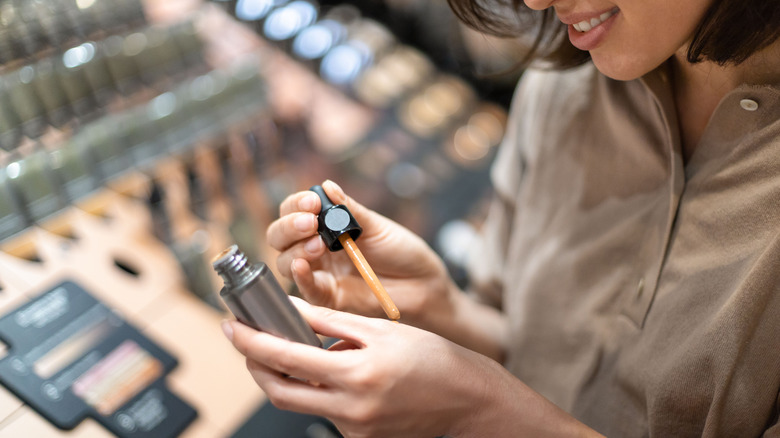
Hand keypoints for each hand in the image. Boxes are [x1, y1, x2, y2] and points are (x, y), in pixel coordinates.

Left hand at [222, 298, 506, 437]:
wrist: (467, 400)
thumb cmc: (432, 358)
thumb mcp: (381, 329)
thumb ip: (331, 321)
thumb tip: (292, 309)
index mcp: (357, 374)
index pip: (286, 359)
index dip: (251, 342)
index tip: (232, 327)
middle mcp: (351, 409)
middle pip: (280, 392)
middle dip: (256, 366)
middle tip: (249, 341)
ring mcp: (354, 429)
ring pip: (301, 402)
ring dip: (289, 377)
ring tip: (301, 349)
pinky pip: (324, 412)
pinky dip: (318, 390)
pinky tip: (333, 372)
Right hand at [266, 180, 454, 326]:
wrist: (423, 284)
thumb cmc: (401, 251)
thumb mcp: (377, 226)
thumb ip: (350, 210)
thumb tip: (327, 186)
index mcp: (326, 226)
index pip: (294, 211)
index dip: (296, 204)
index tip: (312, 202)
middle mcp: (316, 249)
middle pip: (280, 236)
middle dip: (290, 226)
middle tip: (310, 222)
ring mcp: (320, 273)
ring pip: (285, 262)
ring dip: (295, 250)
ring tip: (318, 245)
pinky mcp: (328, 298)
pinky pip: (305, 289)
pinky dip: (299, 277)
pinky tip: (303, 265)